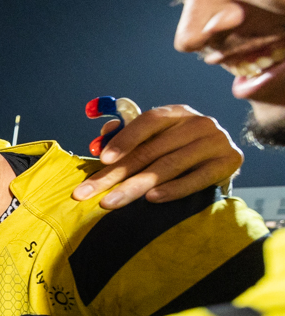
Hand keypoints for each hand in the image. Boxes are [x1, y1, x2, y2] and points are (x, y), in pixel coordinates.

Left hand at [72, 104, 242, 208]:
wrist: (222, 160)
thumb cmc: (178, 149)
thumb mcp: (156, 138)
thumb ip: (128, 136)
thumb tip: (102, 136)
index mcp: (176, 113)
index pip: (148, 121)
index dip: (124, 139)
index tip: (102, 159)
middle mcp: (197, 123)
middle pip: (151, 150)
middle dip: (116, 174)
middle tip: (88, 193)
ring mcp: (214, 142)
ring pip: (168, 166)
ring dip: (136, 186)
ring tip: (111, 202)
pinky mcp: (227, 162)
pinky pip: (196, 179)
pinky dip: (173, 190)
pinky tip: (151, 198)